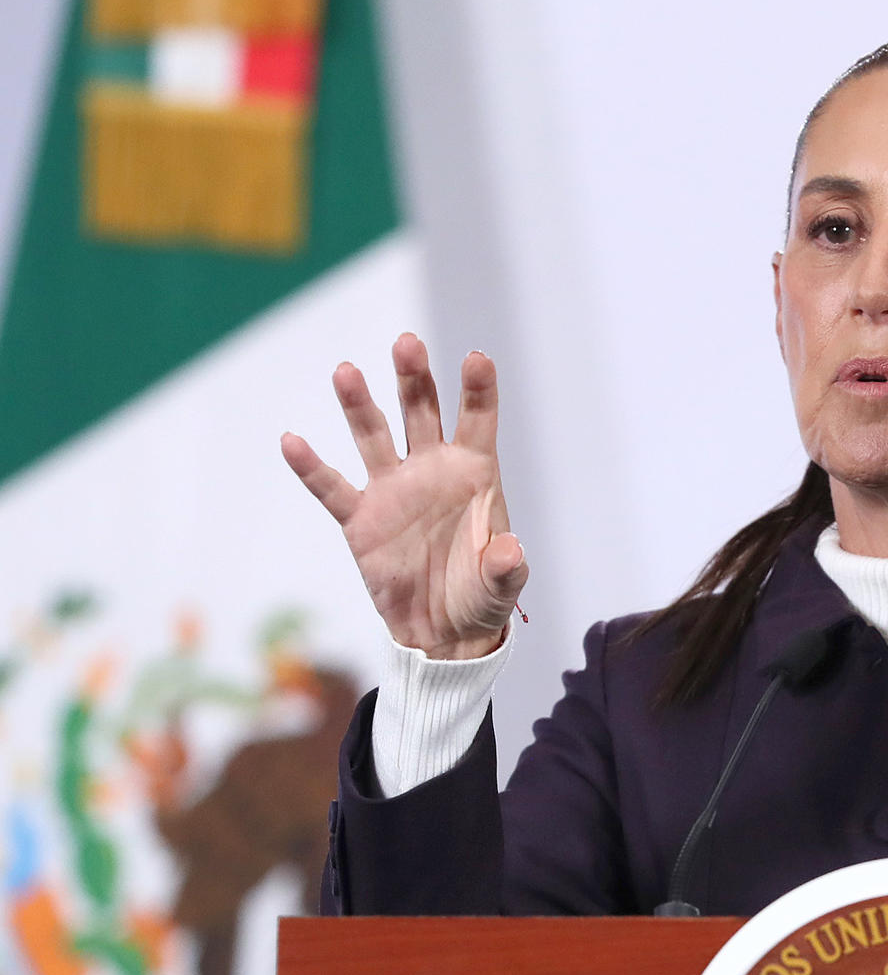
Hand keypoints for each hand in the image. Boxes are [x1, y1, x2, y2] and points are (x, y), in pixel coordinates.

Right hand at [281, 335, 527, 661]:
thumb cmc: (481, 598)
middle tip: (406, 344)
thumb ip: (506, 567)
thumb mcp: (501, 586)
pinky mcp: (361, 520)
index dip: (477, 390)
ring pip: (374, 436)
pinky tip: (292, 440)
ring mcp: (394, 491)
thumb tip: (509, 550)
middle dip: (414, 379)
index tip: (475, 358)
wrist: (442, 631)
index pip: (478, 421)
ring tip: (345, 371)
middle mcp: (432, 471)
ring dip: (360, 404)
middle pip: (422, 413)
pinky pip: (332, 488)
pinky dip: (312, 467)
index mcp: (475, 475)